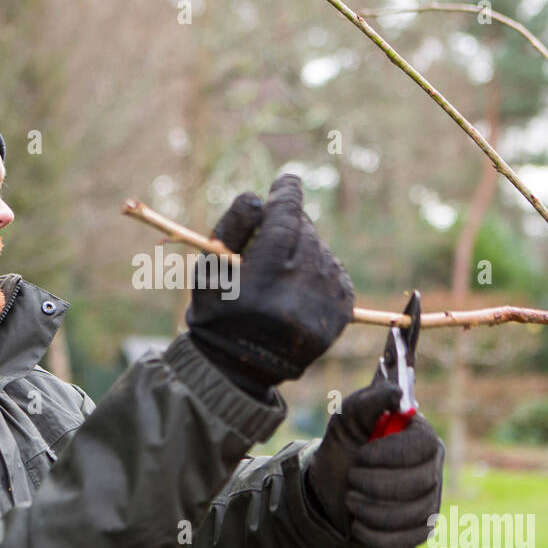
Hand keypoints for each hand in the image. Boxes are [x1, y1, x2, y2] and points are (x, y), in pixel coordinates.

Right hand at [186, 173, 354, 398]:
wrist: (239, 368)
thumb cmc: (217, 312)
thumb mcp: (208, 268)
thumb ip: (232, 226)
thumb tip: (260, 197)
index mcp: (262, 279)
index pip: (284, 219)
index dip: (287, 194)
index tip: (288, 180)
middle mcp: (297, 292)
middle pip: (304, 232)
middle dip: (290, 224)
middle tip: (275, 228)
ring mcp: (322, 307)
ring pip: (322, 252)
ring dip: (304, 247)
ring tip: (282, 265)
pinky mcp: (338, 318)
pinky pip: (337, 274)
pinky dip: (321, 268)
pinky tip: (301, 278)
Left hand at [306, 371, 444, 547]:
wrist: (330, 490)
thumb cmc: (344, 448)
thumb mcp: (348, 419)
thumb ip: (370, 401)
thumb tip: (397, 392)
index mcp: (421, 436)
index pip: (423, 446)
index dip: (389, 453)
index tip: (361, 455)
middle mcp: (432, 467)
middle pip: (420, 482)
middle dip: (374, 483)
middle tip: (352, 478)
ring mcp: (430, 500)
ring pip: (412, 513)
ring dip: (371, 509)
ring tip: (352, 499)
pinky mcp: (421, 529)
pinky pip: (408, 539)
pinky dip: (376, 534)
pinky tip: (360, 524)